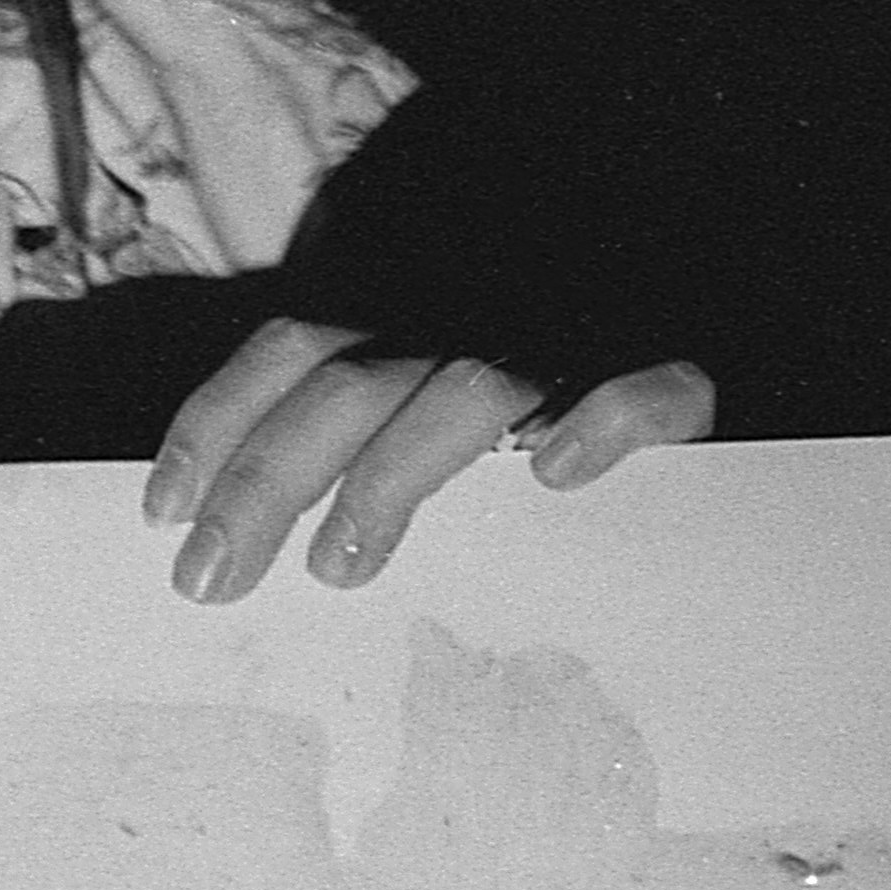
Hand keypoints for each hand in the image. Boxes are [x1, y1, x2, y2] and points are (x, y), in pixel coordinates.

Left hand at [144, 318, 718, 602]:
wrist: (731, 310)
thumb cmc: (551, 405)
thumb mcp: (433, 409)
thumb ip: (360, 441)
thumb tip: (234, 530)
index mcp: (409, 321)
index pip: (287, 352)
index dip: (215, 423)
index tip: (158, 513)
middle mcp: (473, 318)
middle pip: (346, 382)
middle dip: (265, 480)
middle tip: (209, 579)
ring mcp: (569, 342)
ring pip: (464, 388)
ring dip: (391, 475)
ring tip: (339, 567)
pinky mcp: (675, 370)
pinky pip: (646, 386)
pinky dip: (600, 422)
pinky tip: (557, 480)